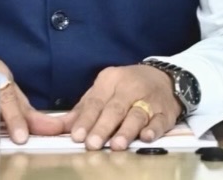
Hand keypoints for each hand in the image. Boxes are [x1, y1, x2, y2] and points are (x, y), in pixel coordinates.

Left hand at [61, 64, 181, 150]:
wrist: (165, 77)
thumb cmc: (127, 88)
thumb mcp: (103, 91)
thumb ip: (82, 110)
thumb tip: (56, 128)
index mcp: (110, 80)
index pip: (95, 102)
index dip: (86, 120)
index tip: (77, 136)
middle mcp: (130, 88)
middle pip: (115, 109)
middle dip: (103, 127)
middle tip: (92, 144)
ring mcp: (150, 99)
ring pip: (137, 115)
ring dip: (127, 130)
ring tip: (116, 145)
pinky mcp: (165, 111)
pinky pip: (160, 120)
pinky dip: (154, 129)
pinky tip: (147, 137)